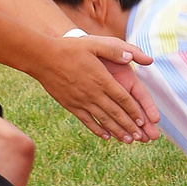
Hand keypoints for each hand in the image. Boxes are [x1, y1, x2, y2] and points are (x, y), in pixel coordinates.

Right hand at [30, 33, 158, 143]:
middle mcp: (94, 93)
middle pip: (116, 113)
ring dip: (117, 131)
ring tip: (129, 141)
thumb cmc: (69, 49)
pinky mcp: (71, 105)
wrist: (42, 58)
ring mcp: (82, 101)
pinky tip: (106, 137)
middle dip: (130, 126)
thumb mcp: (94, 45)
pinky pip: (87, 121)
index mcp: (102, 79)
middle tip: (142, 138)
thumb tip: (131, 57)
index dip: (135, 111)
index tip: (144, 121)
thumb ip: (114, 51)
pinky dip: (98, 130)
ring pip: (104, 119)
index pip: (123, 99)